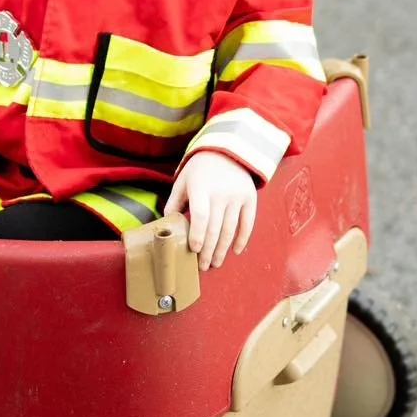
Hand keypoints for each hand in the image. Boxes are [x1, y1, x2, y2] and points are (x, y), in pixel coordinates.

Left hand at [163, 151, 257, 271]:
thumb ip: (174, 203)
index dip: (198, 236)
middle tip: (203, 267)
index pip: (200, 216)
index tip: (194, 251)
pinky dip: (242, 239)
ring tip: (216, 263)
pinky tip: (235, 251)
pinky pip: (247, 223)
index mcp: (201, 188)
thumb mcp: (183, 181)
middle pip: (215, 228)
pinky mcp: (250, 198)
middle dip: (208, 251)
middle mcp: (221, 193)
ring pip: (230, 229)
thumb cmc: (200, 169)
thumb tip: (165, 226)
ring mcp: (237, 196)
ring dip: (223, 250)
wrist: (227, 150)